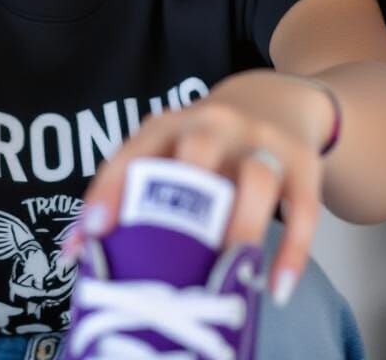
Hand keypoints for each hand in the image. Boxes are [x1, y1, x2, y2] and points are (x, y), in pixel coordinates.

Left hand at [67, 70, 331, 306]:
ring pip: (255, 179)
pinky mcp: (303, 163)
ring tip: (228, 277)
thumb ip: (137, 189)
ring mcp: (263, 141)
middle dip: (182, 199)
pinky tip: (277, 288)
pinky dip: (292, 252)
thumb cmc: (208, 140)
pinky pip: (303, 209)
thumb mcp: (172, 146)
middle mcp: (216, 123)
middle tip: (167, 258)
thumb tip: (82, 253)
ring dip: (241, 228)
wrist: (278, 97)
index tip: (95, 231)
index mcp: (173, 122)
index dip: (113, 189)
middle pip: (197, 151)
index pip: (137, 150)